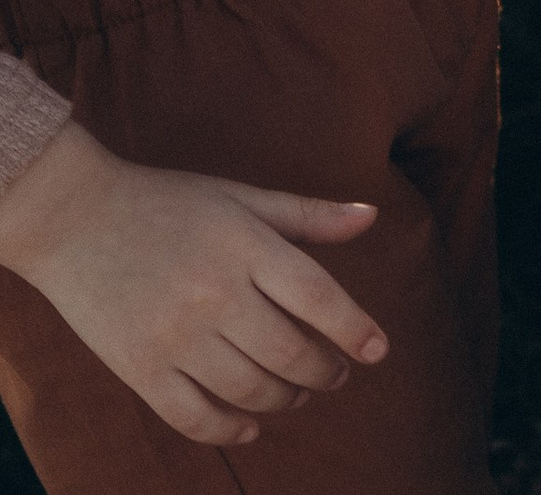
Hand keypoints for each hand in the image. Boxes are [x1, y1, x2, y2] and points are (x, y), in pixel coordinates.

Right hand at [0, 119, 384, 446]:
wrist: (75, 218)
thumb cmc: (168, 202)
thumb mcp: (240, 197)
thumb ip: (306, 214)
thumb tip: (371, 217)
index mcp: (244, 245)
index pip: (316, 296)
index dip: (354, 327)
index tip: (380, 350)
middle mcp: (213, 293)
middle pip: (289, 352)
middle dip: (326, 371)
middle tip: (339, 374)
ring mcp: (175, 336)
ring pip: (249, 389)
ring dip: (286, 399)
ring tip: (300, 393)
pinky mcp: (140, 369)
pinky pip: (194, 417)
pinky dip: (230, 429)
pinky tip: (251, 425)